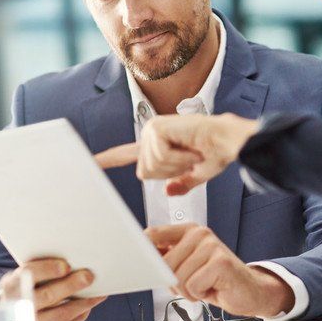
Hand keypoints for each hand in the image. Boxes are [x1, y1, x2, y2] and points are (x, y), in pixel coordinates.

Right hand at [0, 258, 106, 320]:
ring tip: (97, 294)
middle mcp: (15, 308)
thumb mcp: (23, 284)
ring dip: (83, 303)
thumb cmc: (23, 298)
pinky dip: (78, 318)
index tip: (66, 266)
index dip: (47, 269)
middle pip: (47, 296)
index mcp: (11, 287)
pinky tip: (85, 310)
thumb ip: (41, 276)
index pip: (27, 275)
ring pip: (60, 314)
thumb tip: (73, 267)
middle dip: (71, 285)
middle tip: (88, 277)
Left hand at [94, 113, 258, 195]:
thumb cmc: (218, 152)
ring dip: (177, 165)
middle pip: (145, 173)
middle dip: (169, 172)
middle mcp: (151, 134)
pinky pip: (160, 158)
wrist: (230, 141)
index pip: (126, 154)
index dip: (108, 159)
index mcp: (157, 144)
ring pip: (153, 167)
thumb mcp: (196, 174)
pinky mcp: (158, 129)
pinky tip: (189, 148)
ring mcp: (153, 130)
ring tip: (192, 153)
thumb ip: (180, 183)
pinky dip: (179, 159)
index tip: (91, 162)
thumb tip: (169, 191)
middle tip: (189, 159)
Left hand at [146, 224, 293, 317]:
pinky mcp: (220, 262)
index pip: (153, 235)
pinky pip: (192, 286)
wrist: (248, 291)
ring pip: (178, 277)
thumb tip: (140, 260)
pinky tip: (212, 288)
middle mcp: (200, 233)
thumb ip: (166, 259)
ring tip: (203, 285)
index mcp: (188, 230)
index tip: (138, 264)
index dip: (143, 252)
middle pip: (164, 263)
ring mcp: (211, 245)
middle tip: (192, 283)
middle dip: (173, 282)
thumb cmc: (214, 280)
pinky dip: (199, 294)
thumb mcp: (185, 266)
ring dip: (188, 291)